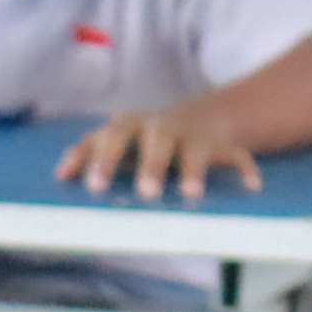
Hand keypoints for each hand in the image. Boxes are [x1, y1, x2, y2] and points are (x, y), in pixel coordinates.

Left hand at [58, 101, 264, 200]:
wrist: (198, 118)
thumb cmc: (142, 139)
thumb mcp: (116, 140)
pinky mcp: (222, 145)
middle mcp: (162, 129)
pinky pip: (237, 155)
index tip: (91, 185)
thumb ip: (89, 153)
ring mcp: (194, 136)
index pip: (113, 138)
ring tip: (191, 193)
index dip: (102, 159)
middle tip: (145, 191)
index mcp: (131, 127)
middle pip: (156, 139)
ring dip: (194, 170)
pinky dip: (245, 168)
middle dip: (151, 164)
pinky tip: (251, 186)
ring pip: (196, 149)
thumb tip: (59, 173)